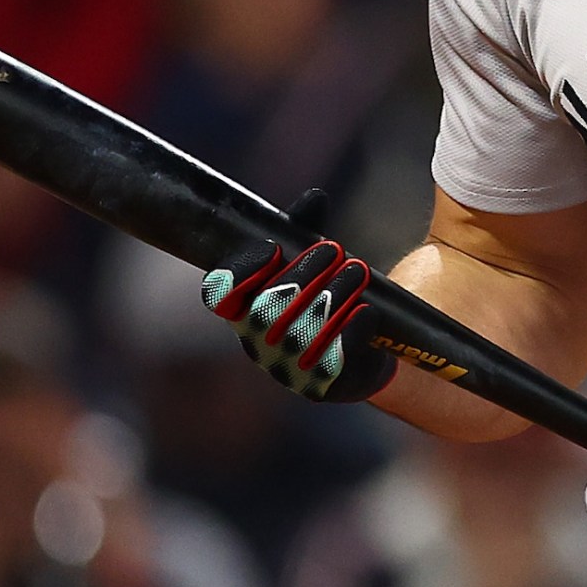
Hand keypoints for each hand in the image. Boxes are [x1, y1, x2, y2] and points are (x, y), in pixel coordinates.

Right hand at [201, 192, 395, 403]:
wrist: (363, 344)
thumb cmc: (325, 292)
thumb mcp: (313, 257)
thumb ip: (305, 229)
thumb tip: (314, 199)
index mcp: (243, 306)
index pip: (220, 293)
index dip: (240, 272)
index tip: (271, 248)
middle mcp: (255, 340)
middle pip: (267, 309)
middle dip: (304, 275)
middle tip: (335, 250)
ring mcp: (283, 367)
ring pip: (299, 334)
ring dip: (331, 298)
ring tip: (357, 272)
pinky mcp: (317, 386)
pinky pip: (330, 362)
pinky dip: (350, 333)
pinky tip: (367, 312)